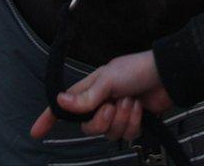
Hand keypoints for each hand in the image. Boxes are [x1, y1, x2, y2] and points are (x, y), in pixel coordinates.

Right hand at [30, 49, 172, 142]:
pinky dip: (133, 122)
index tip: (37, 131)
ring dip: (121, 118)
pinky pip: (126, 134)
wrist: (166, 75)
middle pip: (89, 127)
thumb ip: (86, 95)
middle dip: (101, 120)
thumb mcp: (108, 79)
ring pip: (109, 133)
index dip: (50, 117)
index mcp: (91, 88)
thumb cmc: (137, 68)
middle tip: (112, 105)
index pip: (66, 105)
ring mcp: (117, 113)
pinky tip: (139, 108)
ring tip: (130, 100)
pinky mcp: (132, 122)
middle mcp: (102, 102)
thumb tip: (61, 101)